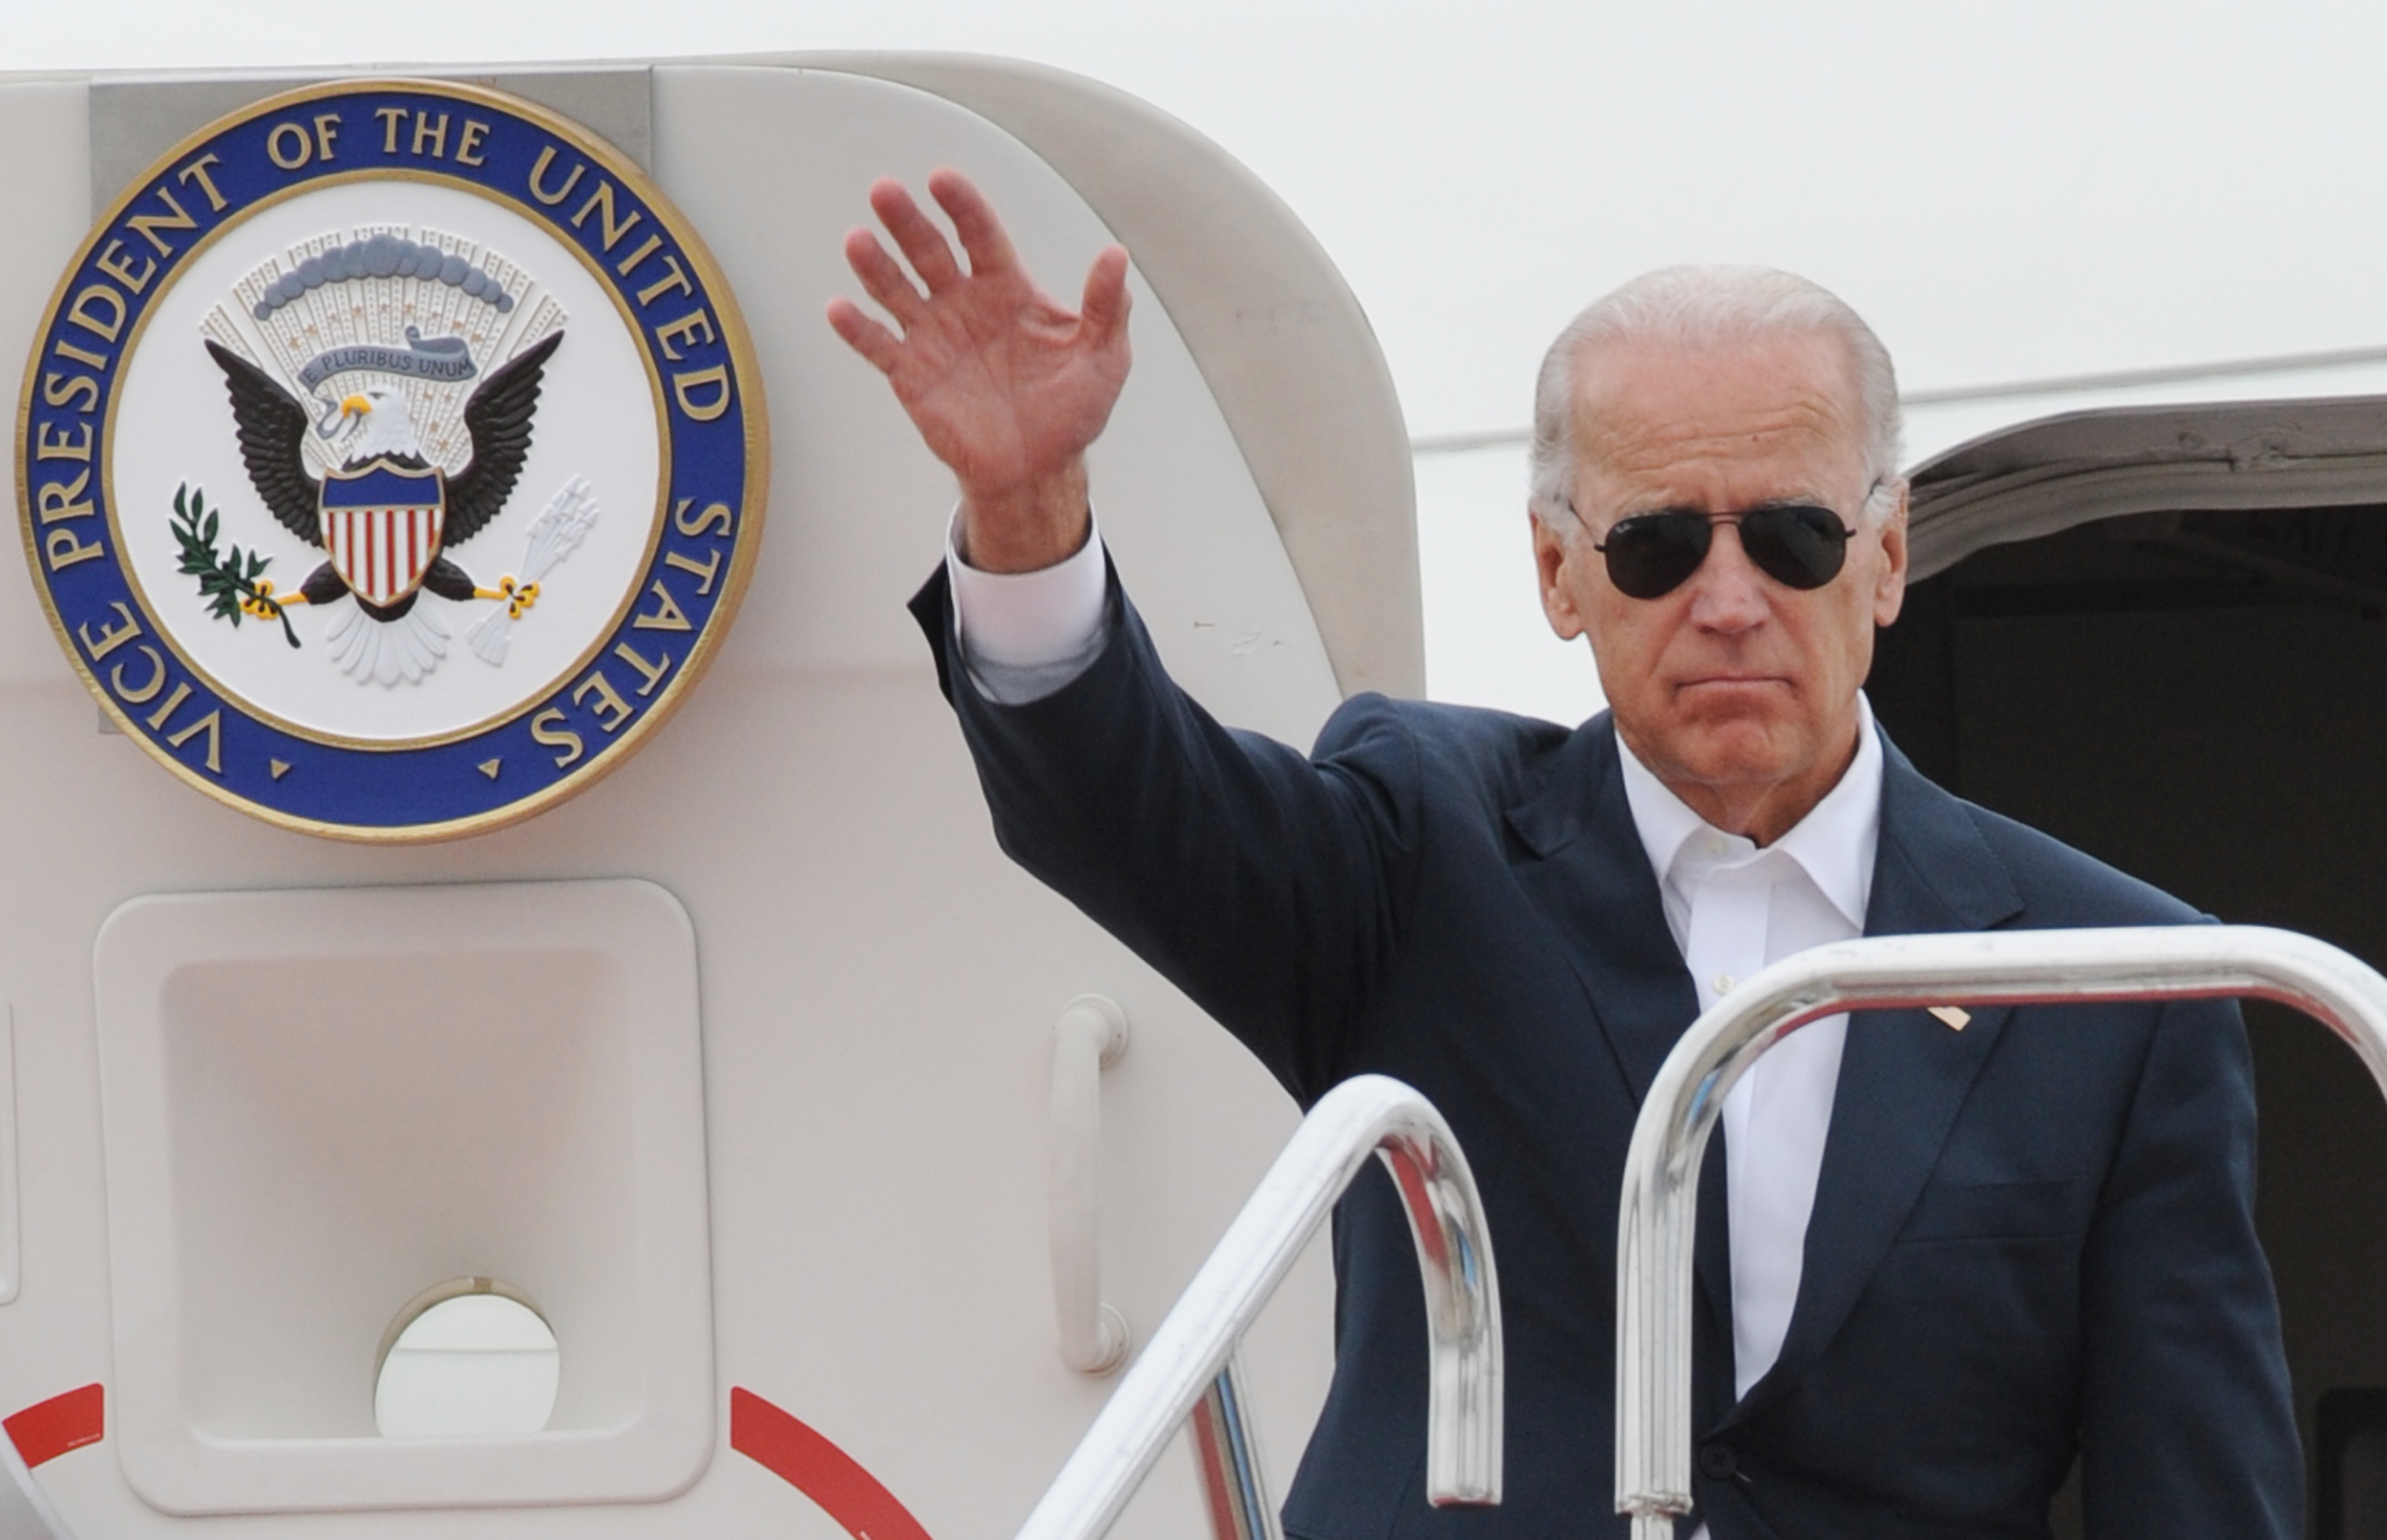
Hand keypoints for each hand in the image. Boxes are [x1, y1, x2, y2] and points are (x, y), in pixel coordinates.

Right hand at [828, 170, 1131, 572]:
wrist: (1038, 469)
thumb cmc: (1071, 410)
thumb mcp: (1103, 357)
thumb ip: (1107, 306)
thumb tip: (1115, 255)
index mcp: (1007, 289)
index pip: (980, 236)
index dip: (963, 207)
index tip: (942, 180)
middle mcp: (963, 303)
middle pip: (930, 251)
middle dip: (908, 222)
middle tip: (886, 191)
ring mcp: (933, 336)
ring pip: (897, 291)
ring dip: (876, 266)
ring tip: (858, 240)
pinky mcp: (911, 374)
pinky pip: (879, 346)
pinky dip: (858, 329)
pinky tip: (839, 309)